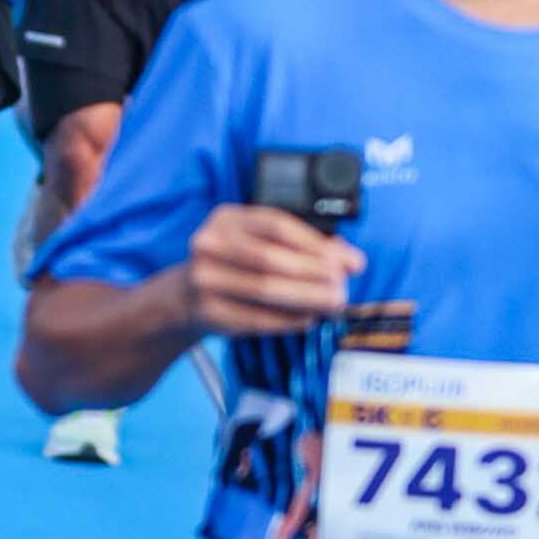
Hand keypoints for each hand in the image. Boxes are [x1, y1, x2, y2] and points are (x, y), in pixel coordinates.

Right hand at [183, 204, 361, 336]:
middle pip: (270, 257)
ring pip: (264, 288)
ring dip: (306, 298)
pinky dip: (287, 320)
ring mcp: (203, 277)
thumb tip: (352, 262)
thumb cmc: (238, 265)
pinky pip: (254, 317)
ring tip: (334, 303)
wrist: (186, 296)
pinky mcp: (206, 310)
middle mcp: (209, 242)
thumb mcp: (263, 243)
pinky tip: (309, 318)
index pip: (277, 225)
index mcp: (227, 218)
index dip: (316, 244)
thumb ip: (307, 246)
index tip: (348, 262)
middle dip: (314, 273)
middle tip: (343, 287)